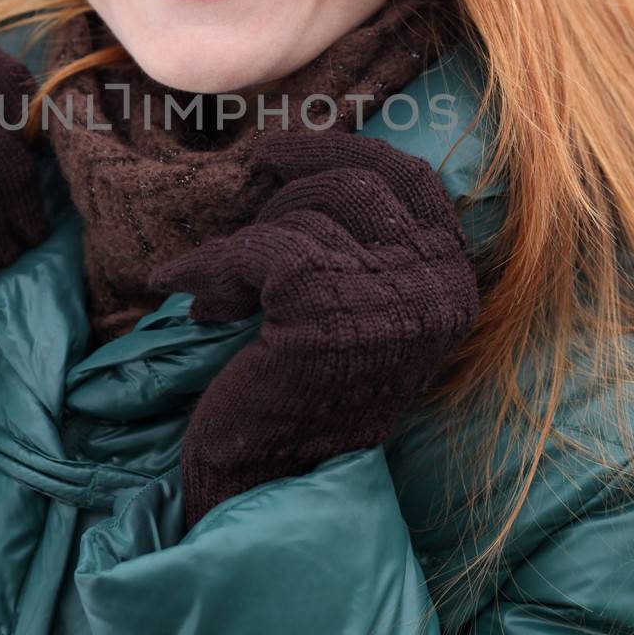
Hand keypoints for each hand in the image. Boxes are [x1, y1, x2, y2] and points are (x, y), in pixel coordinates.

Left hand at [149, 129, 479, 530]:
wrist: (272, 484)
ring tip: (224, 290)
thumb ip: (366, 247)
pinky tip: (180, 288)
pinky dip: (206, 266)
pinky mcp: (322, 305)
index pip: (413, 181)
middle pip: (358, 182)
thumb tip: (307, 157)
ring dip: (248, 240)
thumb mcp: (360, 311)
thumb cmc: (305, 396)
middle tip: (247, 230)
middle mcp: (436, 288)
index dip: (344, 150)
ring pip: (305, 211)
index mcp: (453, 286)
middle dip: (288, 193)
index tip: (281, 154)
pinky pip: (253, 248)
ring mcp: (386, 295)